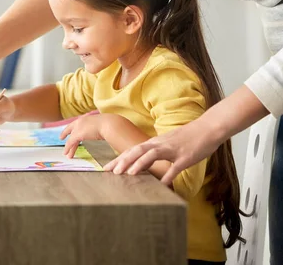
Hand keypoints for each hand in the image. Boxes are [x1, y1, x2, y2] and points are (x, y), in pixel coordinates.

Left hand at [60, 114, 104, 158]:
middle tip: (61, 137)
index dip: (73, 127)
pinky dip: (68, 148)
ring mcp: (78, 127)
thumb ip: (100, 128)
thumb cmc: (109, 125)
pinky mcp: (77, 134)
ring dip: (68, 147)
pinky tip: (66, 153)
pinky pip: (70, 142)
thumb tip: (105, 132)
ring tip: (66, 154)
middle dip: (66, 133)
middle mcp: (81, 121)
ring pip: (71, 138)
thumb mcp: (103, 125)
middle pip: (71, 129)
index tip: (71, 130)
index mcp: (87, 118)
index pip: (78, 123)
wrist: (108, 124)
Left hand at [104, 117, 221, 184]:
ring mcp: (173, 150)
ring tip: (127, 174)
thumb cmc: (188, 138)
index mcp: (156, 142)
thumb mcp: (168, 144)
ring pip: (152, 155)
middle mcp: (161, 144)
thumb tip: (144, 164)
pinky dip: (167, 175)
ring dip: (139, 164)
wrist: (207, 129)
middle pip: (137, 150)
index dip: (119, 159)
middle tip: (110, 172)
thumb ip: (156, 153)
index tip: (106, 168)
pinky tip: (161, 185)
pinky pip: (174, 167)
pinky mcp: (185, 157)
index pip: (133, 150)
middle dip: (123, 161)